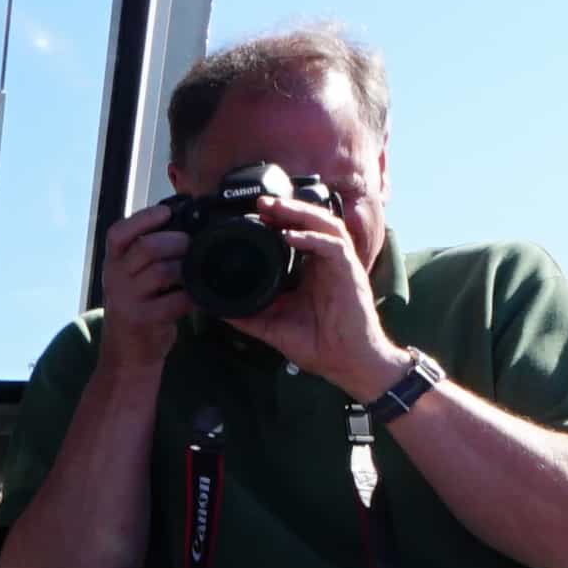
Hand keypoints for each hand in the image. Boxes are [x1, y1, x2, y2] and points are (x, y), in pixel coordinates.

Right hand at [87, 197, 197, 368]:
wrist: (126, 355)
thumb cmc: (138, 309)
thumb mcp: (131, 279)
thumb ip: (146, 255)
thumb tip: (184, 225)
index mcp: (112, 264)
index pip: (118, 233)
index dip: (143, 218)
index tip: (167, 212)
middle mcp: (114, 279)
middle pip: (147, 247)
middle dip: (177, 241)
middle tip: (191, 245)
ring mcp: (126, 301)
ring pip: (163, 271)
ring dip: (187, 269)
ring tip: (196, 272)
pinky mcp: (142, 320)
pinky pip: (175, 300)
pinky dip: (192, 296)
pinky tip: (198, 297)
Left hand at [239, 210, 403, 398]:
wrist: (348, 364)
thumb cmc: (320, 345)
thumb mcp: (273, 326)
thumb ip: (248, 314)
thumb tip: (217, 308)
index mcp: (313, 271)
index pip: (300, 233)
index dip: (280, 220)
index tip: (254, 215)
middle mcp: (329, 263)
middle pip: (312, 222)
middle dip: (287, 208)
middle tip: (261, 203)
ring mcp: (341, 266)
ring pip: (326, 225)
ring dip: (301, 214)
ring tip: (276, 210)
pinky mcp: (350, 274)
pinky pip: (334, 247)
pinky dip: (313, 238)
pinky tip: (291, 236)